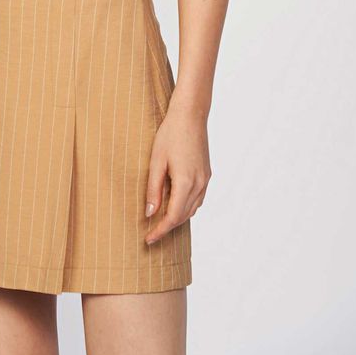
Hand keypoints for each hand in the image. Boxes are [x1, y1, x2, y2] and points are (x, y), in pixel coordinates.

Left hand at [144, 104, 210, 243]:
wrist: (191, 115)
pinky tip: (175, 203)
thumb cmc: (170, 134)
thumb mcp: (156, 161)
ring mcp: (206, 180)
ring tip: (160, 220)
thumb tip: (150, 213)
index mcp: (186, 182)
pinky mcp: (207, 174)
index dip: (160, 231)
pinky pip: (198, 199)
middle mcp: (199, 184)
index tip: (148, 239)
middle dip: (167, 227)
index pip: (172, 217)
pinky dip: (186, 206)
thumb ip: (153, 189)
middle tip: (151, 233)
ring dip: (177, 217)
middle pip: (183, 216)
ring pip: (192, 209)